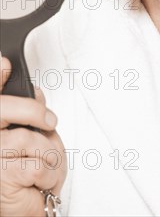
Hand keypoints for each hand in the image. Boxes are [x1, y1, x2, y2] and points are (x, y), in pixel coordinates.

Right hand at [0, 55, 66, 216]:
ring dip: (49, 155)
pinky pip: (38, 164)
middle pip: (5, 109)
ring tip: (44, 168)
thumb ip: (29, 115)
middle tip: (50, 123)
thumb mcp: (33, 138)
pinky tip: (39, 184)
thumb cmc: (29, 174)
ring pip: (29, 138)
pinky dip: (49, 175)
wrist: (27, 211)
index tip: (5, 62)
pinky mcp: (2, 176)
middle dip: (34, 111)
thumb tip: (36, 94)